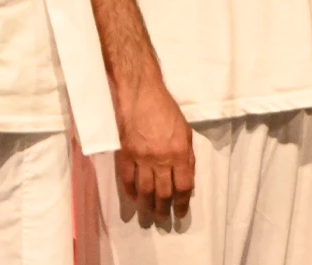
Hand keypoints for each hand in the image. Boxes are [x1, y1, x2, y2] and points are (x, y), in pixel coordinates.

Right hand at [115, 74, 194, 220]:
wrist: (141, 92)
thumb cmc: (166, 108)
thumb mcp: (184, 130)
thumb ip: (186, 154)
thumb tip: (185, 177)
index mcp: (180, 152)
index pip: (183, 187)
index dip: (182, 203)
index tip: (180, 213)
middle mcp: (162, 159)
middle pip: (163, 193)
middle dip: (164, 210)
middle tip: (162, 219)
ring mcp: (142, 158)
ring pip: (145, 191)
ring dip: (146, 206)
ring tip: (147, 215)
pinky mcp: (126, 154)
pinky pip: (127, 179)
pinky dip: (130, 192)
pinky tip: (133, 198)